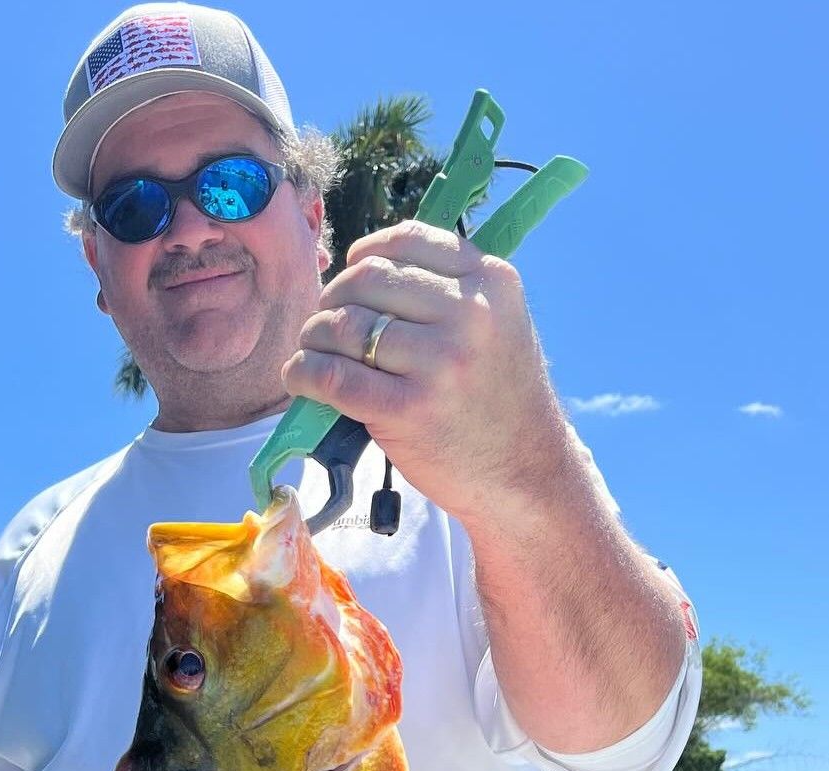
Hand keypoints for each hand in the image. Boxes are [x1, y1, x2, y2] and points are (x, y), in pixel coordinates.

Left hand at [282, 220, 566, 526]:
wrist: (525, 472)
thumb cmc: (499, 398)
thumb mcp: (497, 324)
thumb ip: (446, 290)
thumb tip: (359, 269)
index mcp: (492, 282)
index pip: (407, 240)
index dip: (365, 255)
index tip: (352, 276)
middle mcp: (470, 314)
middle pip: (366, 280)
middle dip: (333, 300)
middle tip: (327, 326)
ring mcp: (440, 362)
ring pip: (343, 325)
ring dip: (313, 338)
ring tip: (315, 354)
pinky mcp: (409, 409)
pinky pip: (333, 376)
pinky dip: (304, 373)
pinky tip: (302, 379)